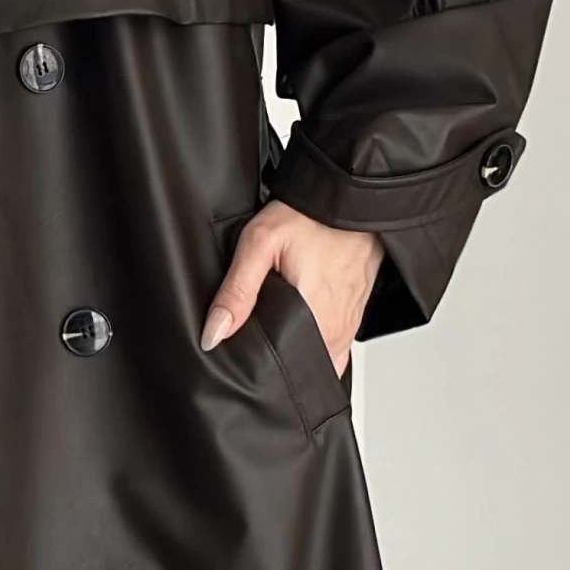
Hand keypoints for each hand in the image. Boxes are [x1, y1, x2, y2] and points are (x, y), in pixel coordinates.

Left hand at [200, 202, 384, 375]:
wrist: (351, 198)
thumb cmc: (310, 216)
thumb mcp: (260, 244)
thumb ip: (237, 291)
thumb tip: (214, 333)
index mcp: (315, 320)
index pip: (286, 370)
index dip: (262, 371)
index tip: (244, 362)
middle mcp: (337, 330)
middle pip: (301, 365)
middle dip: (277, 362)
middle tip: (256, 341)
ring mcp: (349, 324)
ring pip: (319, 358)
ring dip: (296, 352)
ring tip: (275, 331)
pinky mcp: (355, 315)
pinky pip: (333, 343)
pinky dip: (314, 340)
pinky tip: (298, 323)